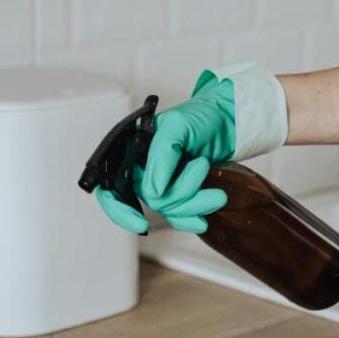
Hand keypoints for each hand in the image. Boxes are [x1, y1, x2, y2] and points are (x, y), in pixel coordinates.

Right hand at [94, 74, 235, 234]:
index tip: (140, 222)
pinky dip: (191, 218)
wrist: (228, 122)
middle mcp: (141, 168)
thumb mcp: (177, 126)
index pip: (110, 187)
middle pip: (148, 199)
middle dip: (179, 193)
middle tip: (201, 167)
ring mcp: (159, 182)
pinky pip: (176, 215)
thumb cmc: (201, 115)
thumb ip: (160, 157)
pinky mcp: (176, 192)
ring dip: (193, 204)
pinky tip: (203, 217)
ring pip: (167, 209)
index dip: (120, 209)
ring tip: (215, 188)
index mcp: (130, 150)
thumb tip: (154, 190)